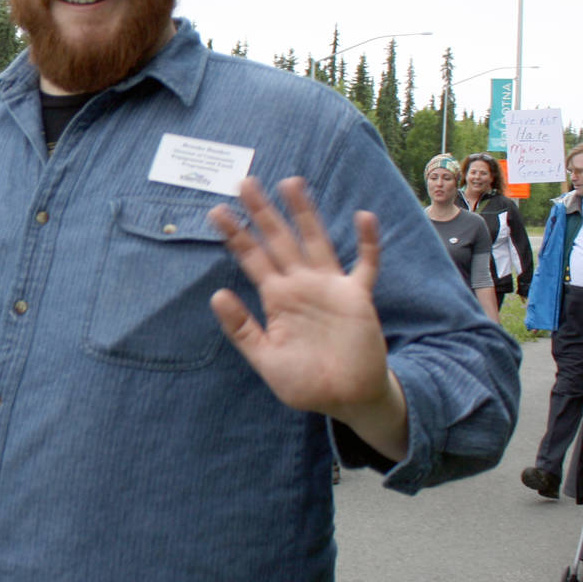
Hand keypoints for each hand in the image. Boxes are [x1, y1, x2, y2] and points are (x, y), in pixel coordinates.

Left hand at [206, 178, 400, 439]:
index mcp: (277, 298)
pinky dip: (367, 243)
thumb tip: (215, 295)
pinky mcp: (358, 297)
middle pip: (278, 240)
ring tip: (291, 182)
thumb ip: (242, 329)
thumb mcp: (266, 359)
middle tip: (244, 182)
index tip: (216, 211)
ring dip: (304, 213)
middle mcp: (301, 285)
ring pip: (315, 241)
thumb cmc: (306, 382)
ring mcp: (330, 287)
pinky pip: (366, 265)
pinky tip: (364, 217)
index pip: (252, 258)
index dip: (235, 235)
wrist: (347, 399)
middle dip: (262, 212)